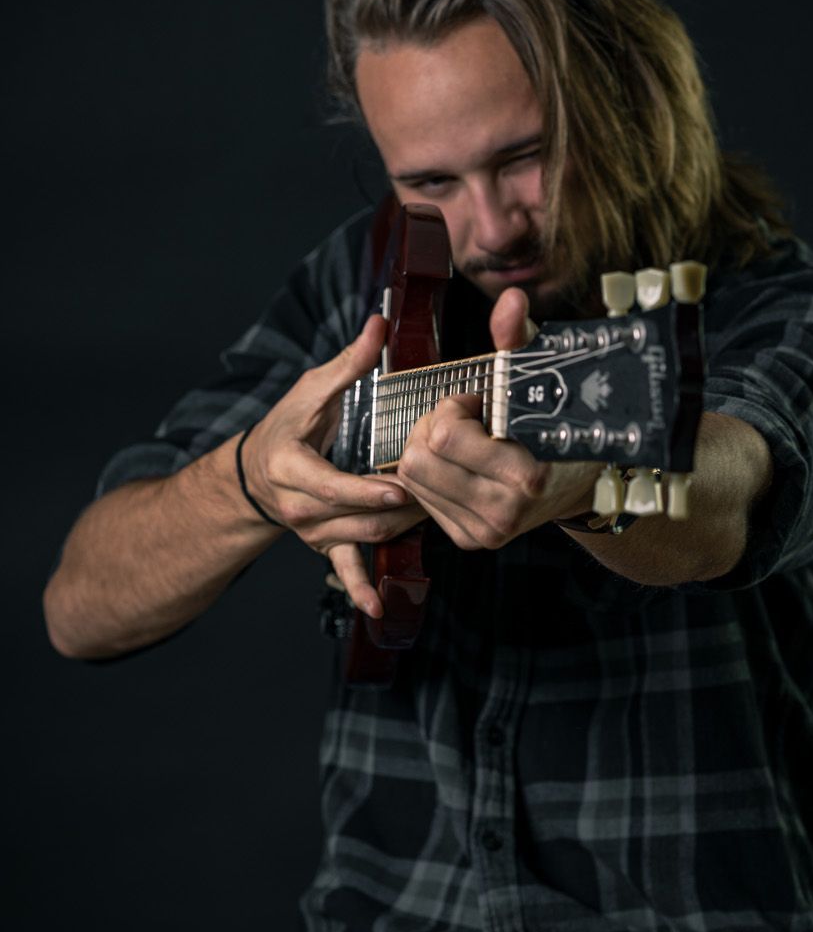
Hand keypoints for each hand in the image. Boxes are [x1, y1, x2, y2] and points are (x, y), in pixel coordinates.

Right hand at [240, 315, 425, 616]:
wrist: (255, 472)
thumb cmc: (287, 427)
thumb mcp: (312, 390)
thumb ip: (349, 361)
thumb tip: (380, 322)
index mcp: (291, 467)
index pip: (331, 485)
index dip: (366, 492)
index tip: (398, 490)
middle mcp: (298, 507)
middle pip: (356, 516)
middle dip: (399, 510)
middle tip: (439, 497)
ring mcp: (311, 531)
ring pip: (364, 538)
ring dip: (401, 530)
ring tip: (436, 513)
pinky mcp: (323, 546)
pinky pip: (343, 571)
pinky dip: (361, 589)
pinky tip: (378, 608)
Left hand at [395, 289, 600, 549]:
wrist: (581, 484)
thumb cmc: (559, 424)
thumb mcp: (542, 377)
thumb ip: (519, 339)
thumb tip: (510, 300)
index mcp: (525, 474)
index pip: (443, 435)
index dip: (453, 408)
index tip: (478, 403)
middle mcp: (504, 511)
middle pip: (417, 458)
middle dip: (433, 429)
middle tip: (465, 420)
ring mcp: (486, 531)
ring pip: (412, 478)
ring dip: (429, 452)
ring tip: (464, 441)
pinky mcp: (472, 539)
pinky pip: (421, 497)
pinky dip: (434, 475)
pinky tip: (463, 464)